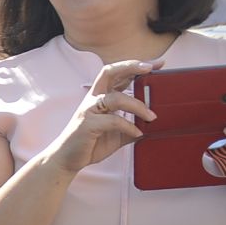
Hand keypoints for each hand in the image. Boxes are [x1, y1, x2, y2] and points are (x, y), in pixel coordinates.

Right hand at [43, 59, 160, 175]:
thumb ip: (132, 124)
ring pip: (116, 98)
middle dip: (131, 66)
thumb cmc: (90, 144)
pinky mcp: (87, 125)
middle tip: (150, 68)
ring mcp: (88, 110)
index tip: (158, 64)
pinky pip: (113, 120)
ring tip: (151, 117)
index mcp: (100, 97)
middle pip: (109, 72)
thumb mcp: (117, 132)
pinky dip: (129, 126)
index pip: (117, 74)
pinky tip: (137, 133)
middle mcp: (93, 99)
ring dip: (138, 106)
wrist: (67, 160)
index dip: (136, 66)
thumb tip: (153, 125)